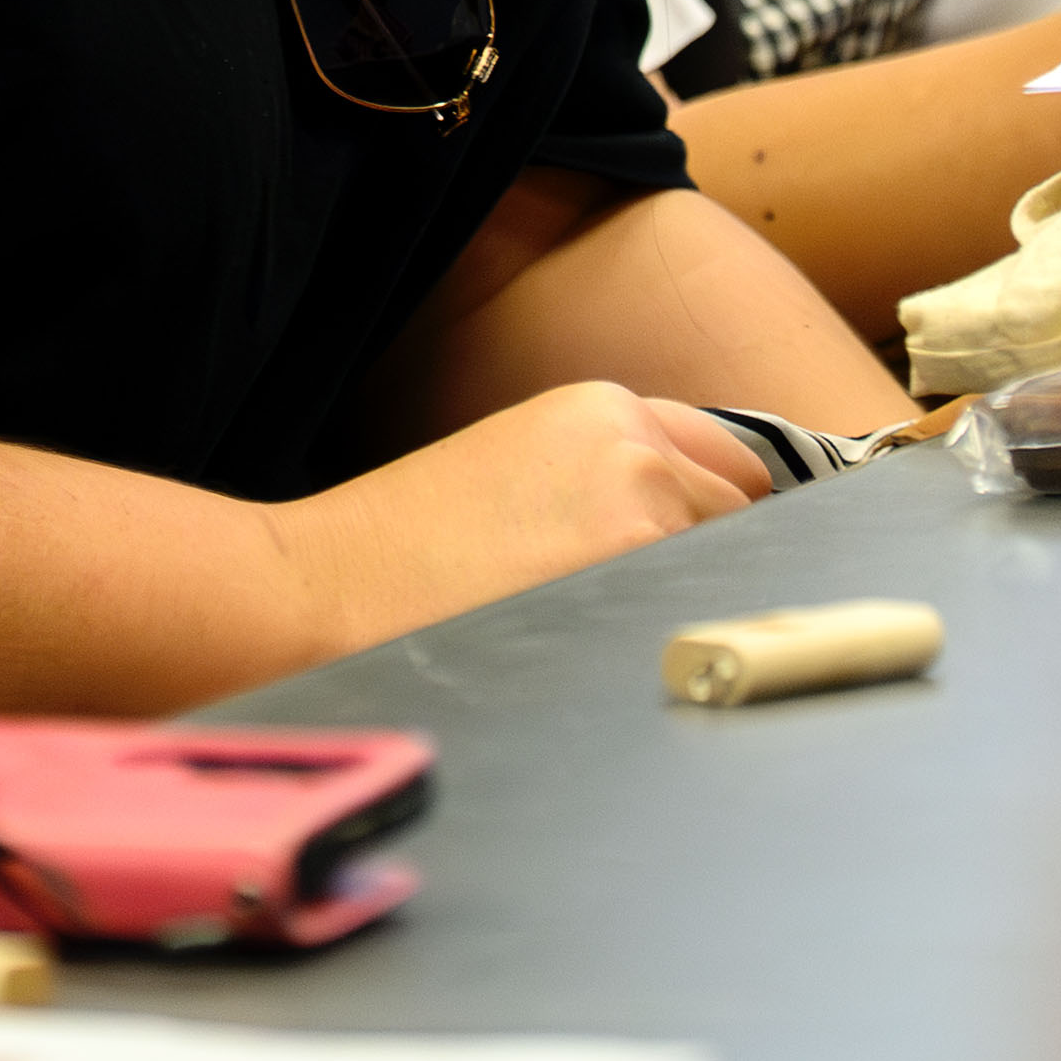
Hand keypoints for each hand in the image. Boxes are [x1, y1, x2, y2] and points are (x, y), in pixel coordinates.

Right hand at [279, 378, 756, 653]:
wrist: (322, 591)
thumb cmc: (402, 550)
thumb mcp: (519, 468)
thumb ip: (607, 475)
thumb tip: (682, 522)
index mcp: (604, 409)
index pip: (724, 457)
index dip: (711, 510)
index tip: (697, 551)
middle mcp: (637, 444)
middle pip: (738, 510)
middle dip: (704, 554)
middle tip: (631, 603)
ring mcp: (644, 509)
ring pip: (722, 566)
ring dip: (684, 598)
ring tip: (594, 631)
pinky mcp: (631, 576)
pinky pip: (693, 611)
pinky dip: (667, 634)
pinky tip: (599, 652)